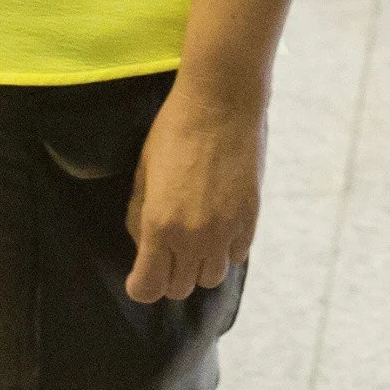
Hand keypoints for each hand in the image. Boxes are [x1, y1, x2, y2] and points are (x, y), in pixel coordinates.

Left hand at [121, 78, 261, 302]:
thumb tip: (144, 244)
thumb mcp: (142, 172)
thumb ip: (139, 216)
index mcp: (159, 225)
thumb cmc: (174, 130)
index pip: (148, 288)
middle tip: (167, 252)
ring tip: (196, 240)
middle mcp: (193, 236)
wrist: (222, 101)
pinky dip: (226, 248)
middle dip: (169, 276)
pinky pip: (237, 255)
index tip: (141, 275)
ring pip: (212, 277)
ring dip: (200, 265)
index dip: (141, 285)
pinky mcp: (250, 218)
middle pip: (180, 289)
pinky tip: (219, 224)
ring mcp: (226, 230)